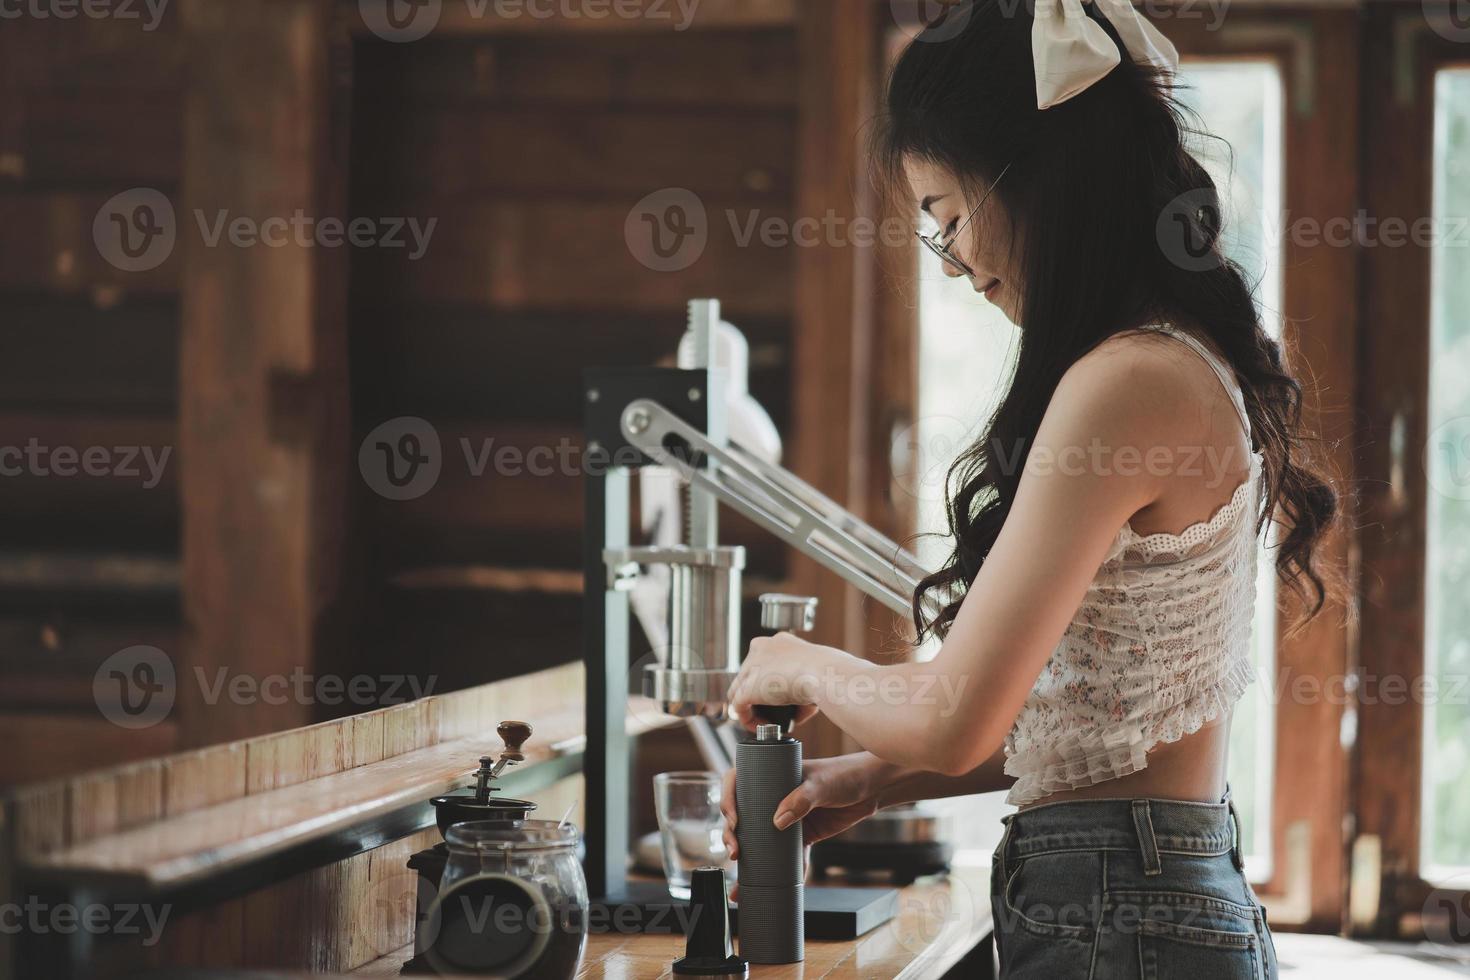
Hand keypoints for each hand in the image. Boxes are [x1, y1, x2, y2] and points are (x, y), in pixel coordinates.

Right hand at [720, 753, 885, 897]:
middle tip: (735, 853)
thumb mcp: (822, 783)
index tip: (733, 820)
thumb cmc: (845, 774)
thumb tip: (778, 822)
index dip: (729, 801)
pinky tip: (774, 886)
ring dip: (750, 859)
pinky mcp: (803, 835)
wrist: (873, 788)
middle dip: (733, 836)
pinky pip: (787, 856)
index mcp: (772, 775)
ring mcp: (788, 817)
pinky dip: (781, 871)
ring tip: (742, 881)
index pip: (738, 782)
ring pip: (761, 839)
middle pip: (744, 815)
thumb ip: (802, 799)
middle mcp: (774, 796)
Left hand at [727, 632, 849, 731]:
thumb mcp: (813, 671)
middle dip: (761, 695)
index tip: (780, 696)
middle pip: (750, 676)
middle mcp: (760, 650)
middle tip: (774, 711)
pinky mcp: (747, 688)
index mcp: (778, 642)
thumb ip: (801, 683)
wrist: (823, 674)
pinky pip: (739, 707)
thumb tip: (800, 707)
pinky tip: (760, 727)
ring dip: (752, 707)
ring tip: (766, 721)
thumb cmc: (826, 672)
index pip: (763, 662)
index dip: (769, 681)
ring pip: (740, 690)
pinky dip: (748, 719)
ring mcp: (751, 668)